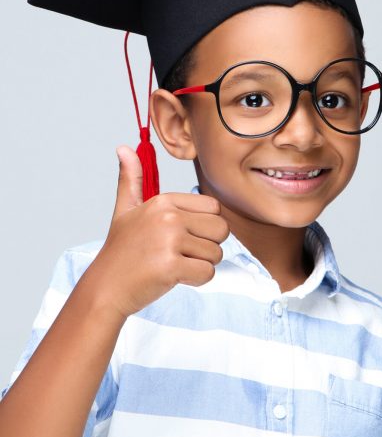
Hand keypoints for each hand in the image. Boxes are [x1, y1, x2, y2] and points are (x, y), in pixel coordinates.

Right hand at [85, 145, 229, 319]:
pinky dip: (196, 280)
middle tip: (181, 253)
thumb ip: (131, 179)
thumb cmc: (120, 251)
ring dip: (201, 265)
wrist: (105, 288)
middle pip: (221, 230)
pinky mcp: (171, 267)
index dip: (205, 226)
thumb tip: (124, 148)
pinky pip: (207, 273)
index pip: (213, 207)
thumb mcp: (125, 210)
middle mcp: (168, 217)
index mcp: (163, 201)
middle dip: (208, 246)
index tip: (182, 235)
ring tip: (174, 265)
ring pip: (216, 253)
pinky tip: (174, 277)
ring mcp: (169, 241)